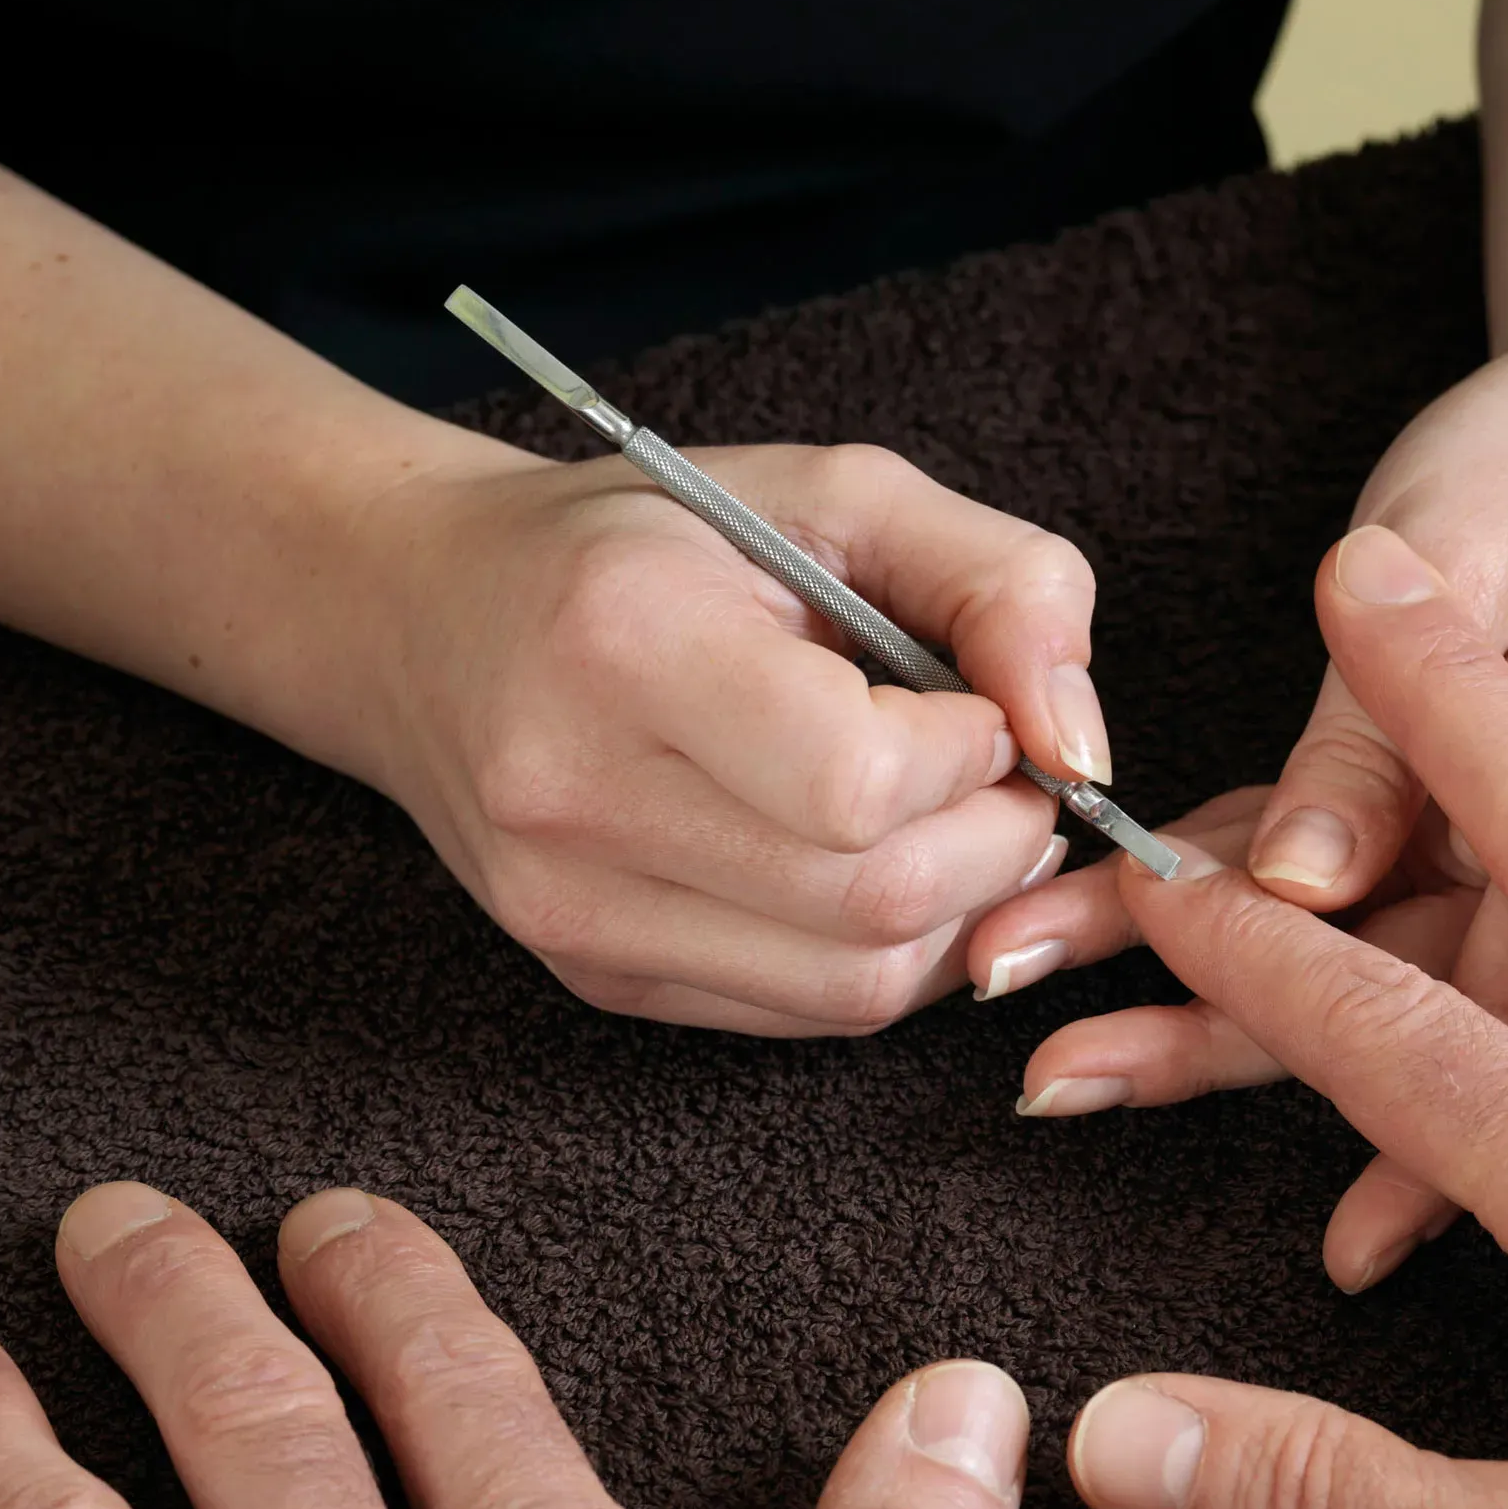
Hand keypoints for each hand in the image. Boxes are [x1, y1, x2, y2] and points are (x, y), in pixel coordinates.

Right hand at [353, 440, 1106, 1035]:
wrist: (426, 616)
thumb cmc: (647, 541)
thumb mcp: (836, 494)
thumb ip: (1000, 584)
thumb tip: (1081, 742)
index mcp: (623, 641)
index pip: (861, 782)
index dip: (967, 755)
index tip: (969, 706)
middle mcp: (573, 795)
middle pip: (876, 900)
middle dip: (993, 843)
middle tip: (994, 774)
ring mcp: (573, 911)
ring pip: (855, 985)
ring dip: (955, 913)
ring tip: (943, 819)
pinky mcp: (597, 979)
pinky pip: (806, 1015)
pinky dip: (885, 956)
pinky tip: (873, 870)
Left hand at [965, 304, 1507, 1280]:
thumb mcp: (1464, 562)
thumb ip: (1384, 740)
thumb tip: (1303, 898)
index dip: (1440, 1126)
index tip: (1350, 1237)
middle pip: (1400, 1003)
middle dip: (1218, 1044)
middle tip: (1050, 1079)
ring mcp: (1498, 861)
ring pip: (1329, 959)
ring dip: (1175, 984)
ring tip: (1017, 1014)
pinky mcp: (1428, 830)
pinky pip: (1302, 889)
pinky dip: (1190, 901)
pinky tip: (1064, 927)